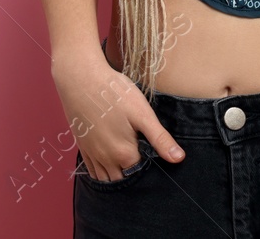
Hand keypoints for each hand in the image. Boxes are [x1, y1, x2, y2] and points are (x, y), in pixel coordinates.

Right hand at [52, 51, 185, 180]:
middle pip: (122, 180)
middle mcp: (105, 159)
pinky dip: (101, 173)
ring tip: (127, 166)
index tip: (153, 158)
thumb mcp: (142, 113)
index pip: (141, 174)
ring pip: (105, 178)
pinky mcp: (82, 146)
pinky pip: (92, 170)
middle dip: (132, 177)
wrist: (80, 78)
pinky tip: (108, 165)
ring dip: (116, 177)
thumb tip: (179, 159)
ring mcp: (91, 153)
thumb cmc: (113, 93)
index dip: (149, 169)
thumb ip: (160, 138)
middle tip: (141, 161)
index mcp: (124, 154)